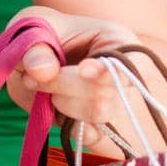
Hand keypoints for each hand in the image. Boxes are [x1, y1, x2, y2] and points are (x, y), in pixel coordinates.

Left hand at [4, 6, 139, 145]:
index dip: (112, 71)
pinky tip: (53, 108)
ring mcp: (115, 105)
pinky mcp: (100, 129)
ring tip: (41, 86)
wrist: (34, 58)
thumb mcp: (32, 28)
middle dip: (62, 84)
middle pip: (106, 92)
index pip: (134, 62)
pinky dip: (66, 125)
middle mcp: (124, 75)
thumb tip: (43, 71)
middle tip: (33, 76)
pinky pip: (90, 137)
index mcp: (117, 41)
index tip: (84, 71)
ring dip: (61, 102)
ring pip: (96, 114)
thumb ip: (35, 48)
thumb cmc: (41, 34)